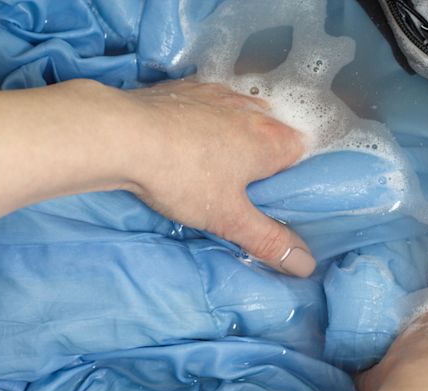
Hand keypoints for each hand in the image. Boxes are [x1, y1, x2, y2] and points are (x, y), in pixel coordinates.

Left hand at [118, 79, 314, 276]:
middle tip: (245, 186)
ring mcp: (217, 93)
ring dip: (235, 135)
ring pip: (240, 116)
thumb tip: (306, 265)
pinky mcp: (185, 87)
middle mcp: (251, 109)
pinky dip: (204, 119)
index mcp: (271, 138)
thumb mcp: (229, 218)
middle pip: (272, 133)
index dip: (292, 175)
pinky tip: (187, 138)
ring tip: (216, 163)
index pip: (302, 153)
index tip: (276, 195)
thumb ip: (269, 240)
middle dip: (264, 157)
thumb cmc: (183, 177)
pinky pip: (208, 104)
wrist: (121, 133)